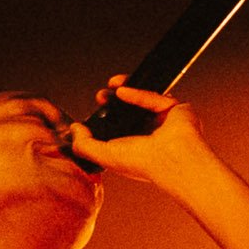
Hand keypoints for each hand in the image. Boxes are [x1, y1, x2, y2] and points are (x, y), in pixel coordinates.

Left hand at [65, 78, 213, 187]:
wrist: (173, 159)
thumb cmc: (143, 163)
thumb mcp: (105, 156)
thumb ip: (84, 145)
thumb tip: (74, 129)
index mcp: (135, 148)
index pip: (118, 128)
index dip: (105, 116)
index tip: (94, 109)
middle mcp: (150, 134)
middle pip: (129, 111)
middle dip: (113, 101)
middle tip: (100, 96)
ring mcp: (163, 121)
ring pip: (143, 99)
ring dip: (125, 89)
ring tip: (111, 85)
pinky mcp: (175, 109)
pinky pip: (154, 97)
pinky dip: (137, 93)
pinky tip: (122, 90)